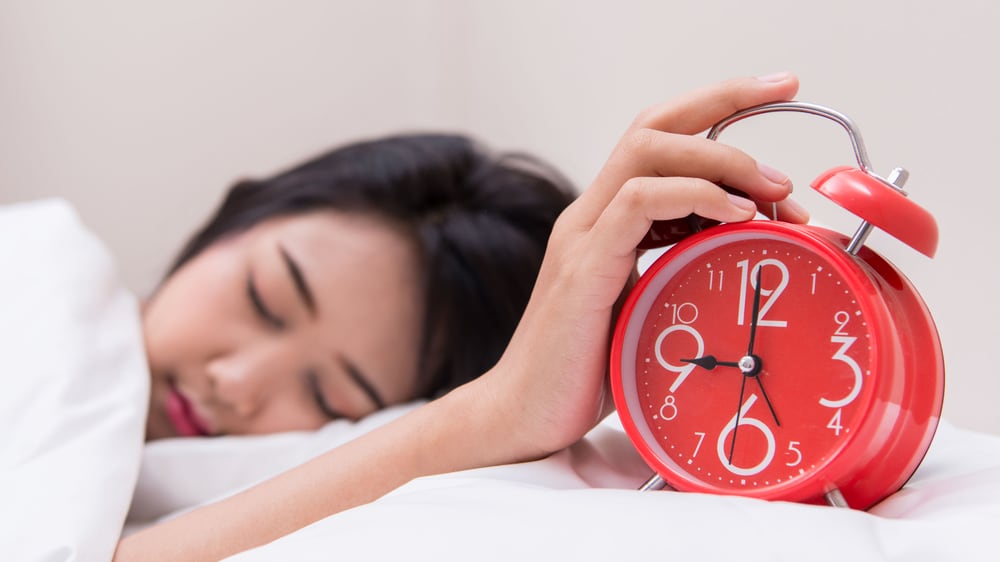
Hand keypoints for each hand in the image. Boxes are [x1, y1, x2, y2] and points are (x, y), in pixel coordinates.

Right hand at [477, 73, 806, 462]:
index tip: (779, 93)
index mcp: (606, 221)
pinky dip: (695, 196)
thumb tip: (751, 248)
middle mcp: (590, 216)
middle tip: (789, 109)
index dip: (717, 107)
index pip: (659, 138)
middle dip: (726, 102)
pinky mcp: (583, 269)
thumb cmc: (591, 370)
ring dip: (722, 158)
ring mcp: (582, 237)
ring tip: (774, 190)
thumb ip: (684, 267)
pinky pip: (636, 203)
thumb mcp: (650, 306)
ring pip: (645, 152)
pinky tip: (737, 215)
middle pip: (653, 126)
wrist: (526, 414)